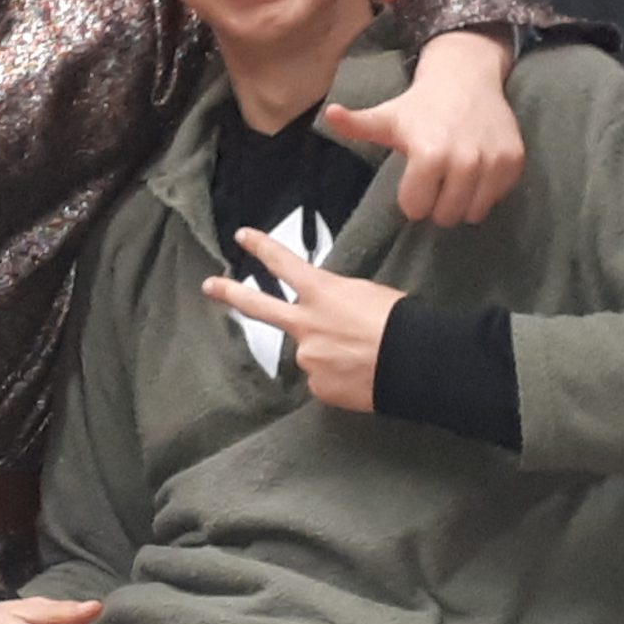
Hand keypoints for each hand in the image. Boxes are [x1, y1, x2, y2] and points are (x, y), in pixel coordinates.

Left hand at [201, 227, 404, 411]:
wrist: (414, 362)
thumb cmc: (400, 322)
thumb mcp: (366, 295)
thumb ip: (337, 304)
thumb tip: (330, 321)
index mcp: (322, 292)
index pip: (284, 263)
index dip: (262, 248)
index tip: (243, 237)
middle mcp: (306, 324)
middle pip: (259, 306)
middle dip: (230, 293)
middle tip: (209, 285)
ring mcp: (308, 357)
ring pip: (311, 353)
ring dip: (330, 354)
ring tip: (364, 356)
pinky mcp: (318, 386)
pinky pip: (324, 380)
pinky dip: (340, 378)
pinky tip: (362, 375)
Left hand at [324, 28, 520, 227]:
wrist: (466, 78)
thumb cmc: (419, 105)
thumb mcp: (386, 116)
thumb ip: (357, 124)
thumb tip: (330, 114)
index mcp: (429, 154)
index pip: (416, 209)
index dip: (411, 197)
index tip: (413, 177)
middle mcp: (464, 161)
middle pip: (445, 216)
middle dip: (436, 204)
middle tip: (435, 180)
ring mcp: (493, 162)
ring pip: (473, 213)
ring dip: (461, 202)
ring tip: (454, 177)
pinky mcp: (514, 161)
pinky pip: (496, 198)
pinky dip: (485, 192)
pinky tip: (475, 170)